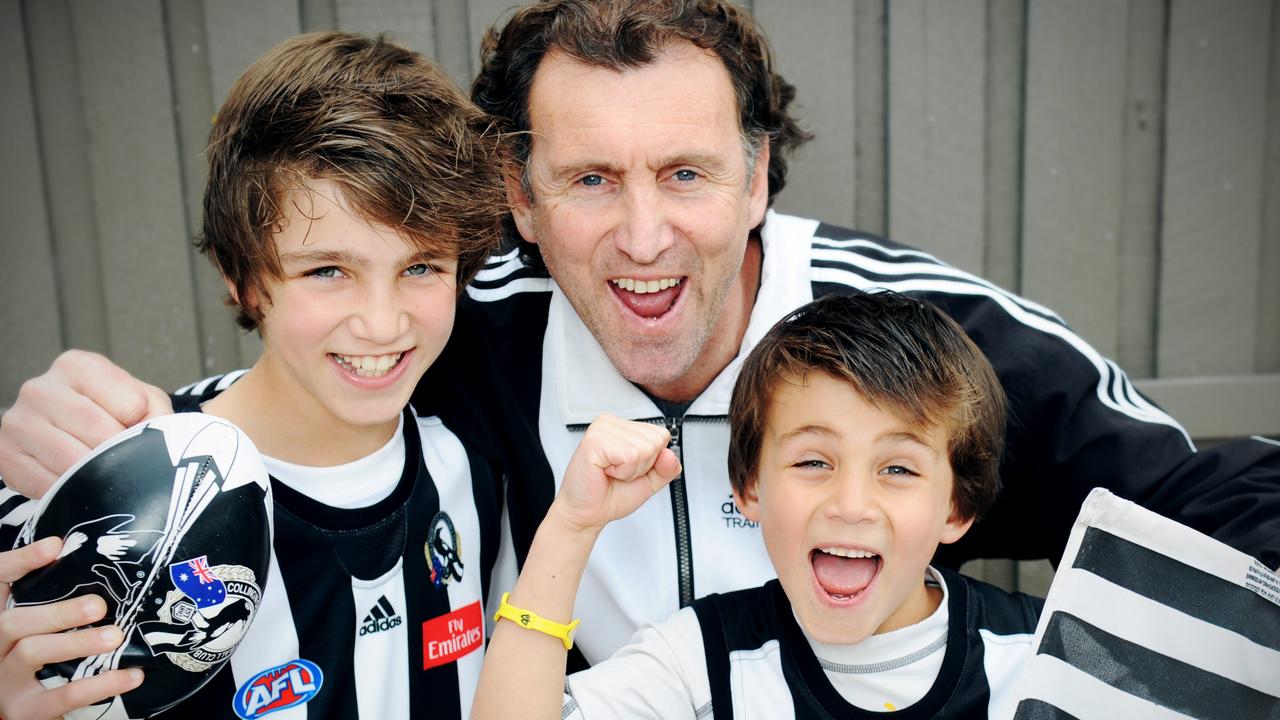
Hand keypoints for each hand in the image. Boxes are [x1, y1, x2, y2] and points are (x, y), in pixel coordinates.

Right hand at [0, 350, 171, 497]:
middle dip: (120, 452)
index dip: (143, 425)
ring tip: (102, 468)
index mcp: (77, 365)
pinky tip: (76, 478)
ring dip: (96, 473)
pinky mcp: (5, 455)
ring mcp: (18, 422)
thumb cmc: (113, 413)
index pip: (130, 404)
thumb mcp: (144, 402)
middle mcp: (40, 388)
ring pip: (72, 460)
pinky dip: (70, 489)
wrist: (73, 432)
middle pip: (99, 433)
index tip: (137, 426)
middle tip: (123, 456)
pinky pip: (47, 484)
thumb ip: (158, 413)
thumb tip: (160, 437)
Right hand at [0, 537, 142, 719]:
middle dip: (57, 611)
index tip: (55, 545)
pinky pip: (62, 696)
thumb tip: (81, 554)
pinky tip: (131, 675)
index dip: (20, 562)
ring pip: (31, 653)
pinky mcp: (24, 710)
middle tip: (98, 605)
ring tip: (114, 636)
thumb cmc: (35, 659)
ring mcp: (5, 680)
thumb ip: (49, 596)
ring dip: (76, 643)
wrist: (20, 710)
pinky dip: (100, 684)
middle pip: (12, 622)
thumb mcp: (36, 626)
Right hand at [553, 414, 681, 531]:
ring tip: (611, 472)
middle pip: (655, 441)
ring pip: (643, 448)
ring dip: (630, 471)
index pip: (661, 435)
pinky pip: (629, 455)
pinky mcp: (594, 440)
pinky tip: (605, 470)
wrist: (587, 513)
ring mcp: (602, 429)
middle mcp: (613, 424)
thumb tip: (670, 455)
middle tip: (619, 473)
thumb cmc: (610, 496)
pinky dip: (621, 471)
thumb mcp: (649, 482)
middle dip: (641, 466)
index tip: (630, 469)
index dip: (652, 461)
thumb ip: (666, 469)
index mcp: (625, 428)